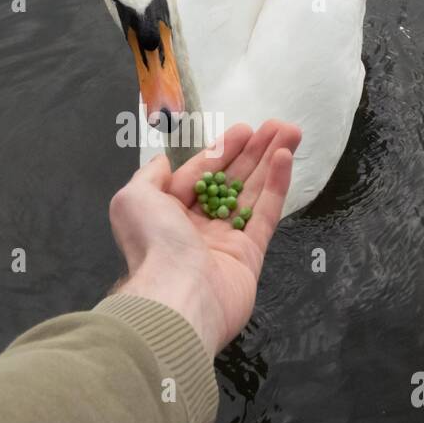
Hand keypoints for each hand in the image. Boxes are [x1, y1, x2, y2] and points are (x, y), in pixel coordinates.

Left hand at [107, 120, 302, 355]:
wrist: (178, 296)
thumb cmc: (154, 242)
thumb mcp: (133, 199)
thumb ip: (149, 177)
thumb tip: (163, 164)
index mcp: (168, 213)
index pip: (200, 174)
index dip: (222, 150)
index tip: (244, 129)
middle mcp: (196, 227)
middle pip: (231, 181)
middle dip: (253, 151)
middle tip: (277, 126)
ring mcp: (226, 241)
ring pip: (252, 194)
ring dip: (271, 161)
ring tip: (290, 133)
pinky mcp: (251, 256)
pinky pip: (266, 214)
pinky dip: (277, 186)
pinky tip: (286, 158)